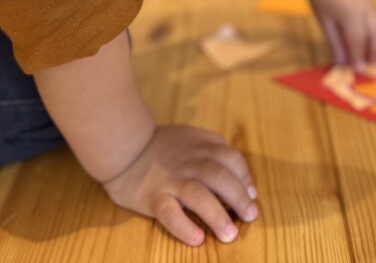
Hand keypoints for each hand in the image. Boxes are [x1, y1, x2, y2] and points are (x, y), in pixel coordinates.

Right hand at [102, 125, 258, 246]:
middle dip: (238, 197)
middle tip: (251, 216)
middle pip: (218, 176)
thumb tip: (240, 179)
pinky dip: (184, 226)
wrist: (123, 147)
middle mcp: (188, 162)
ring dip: (217, 215)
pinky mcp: (153, 197)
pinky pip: (169, 213)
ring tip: (229, 234)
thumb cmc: (161, 146)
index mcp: (200, 146)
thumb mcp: (191, 137)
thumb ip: (213, 150)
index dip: (244, 177)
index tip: (251, 195)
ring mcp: (170, 180)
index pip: (230, 158)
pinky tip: (197, 239)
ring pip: (197, 195)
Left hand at [304, 0, 375, 66]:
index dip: (358, 57)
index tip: (357, 69)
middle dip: (374, 52)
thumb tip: (343, 62)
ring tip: (374, 53)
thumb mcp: (324, 20)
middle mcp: (365, 8)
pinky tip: (370, 35)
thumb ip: (335, 42)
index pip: (358, 42)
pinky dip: (375, 28)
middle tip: (371, 64)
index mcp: (351, 15)